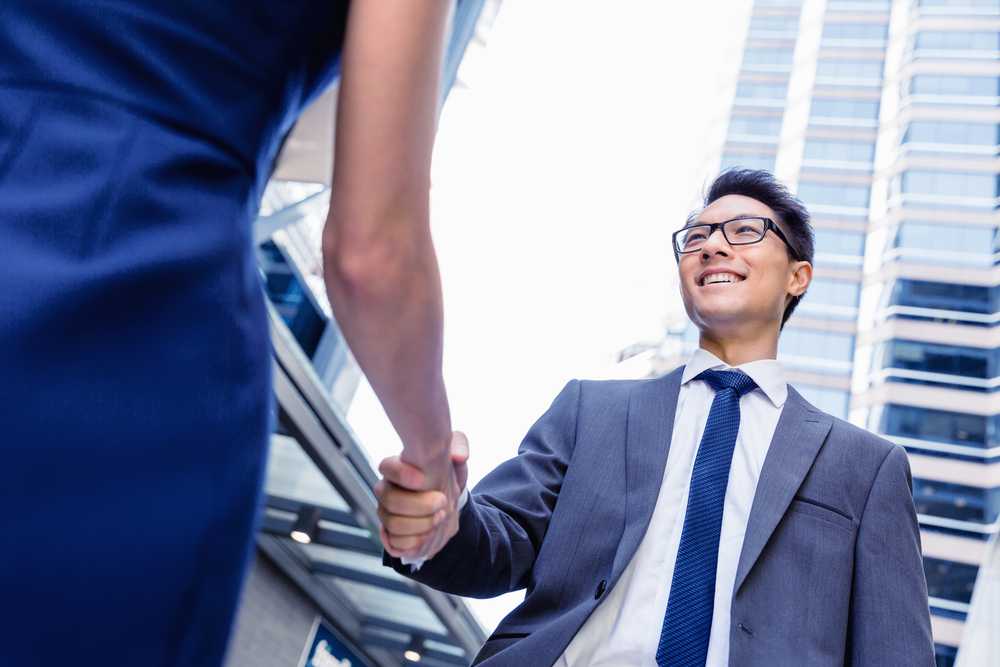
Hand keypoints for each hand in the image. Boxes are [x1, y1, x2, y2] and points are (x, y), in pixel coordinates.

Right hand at [375, 431, 468, 559]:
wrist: (448, 498)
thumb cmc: (446, 472)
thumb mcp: (456, 454)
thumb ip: (459, 445)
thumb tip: (459, 455)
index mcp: (397, 468)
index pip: (386, 467)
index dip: (401, 474)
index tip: (422, 479)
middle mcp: (387, 491)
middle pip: (389, 500)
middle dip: (419, 505)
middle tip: (443, 502)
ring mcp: (387, 514)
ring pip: (392, 525)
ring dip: (420, 525)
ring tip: (440, 519)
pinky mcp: (393, 535)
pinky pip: (393, 545)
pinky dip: (412, 543)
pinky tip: (429, 535)